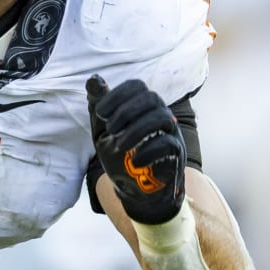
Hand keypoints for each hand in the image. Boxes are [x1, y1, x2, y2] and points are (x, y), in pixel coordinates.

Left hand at [86, 75, 184, 224]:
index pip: (137, 86)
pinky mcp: (176, 154)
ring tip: (119, 146)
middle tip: (110, 129)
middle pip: (152, 98)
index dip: (117, 94)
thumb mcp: (102, 132)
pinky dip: (148, 151)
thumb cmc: (120, 157)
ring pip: (161, 118)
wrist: (134, 190)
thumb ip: (98, 107)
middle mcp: (160, 115)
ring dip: (136, 130)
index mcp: (142, 107)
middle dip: (127, 111)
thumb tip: (93, 80)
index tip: (100, 113)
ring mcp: (171, 134)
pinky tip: (134, 161)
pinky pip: (168, 144)